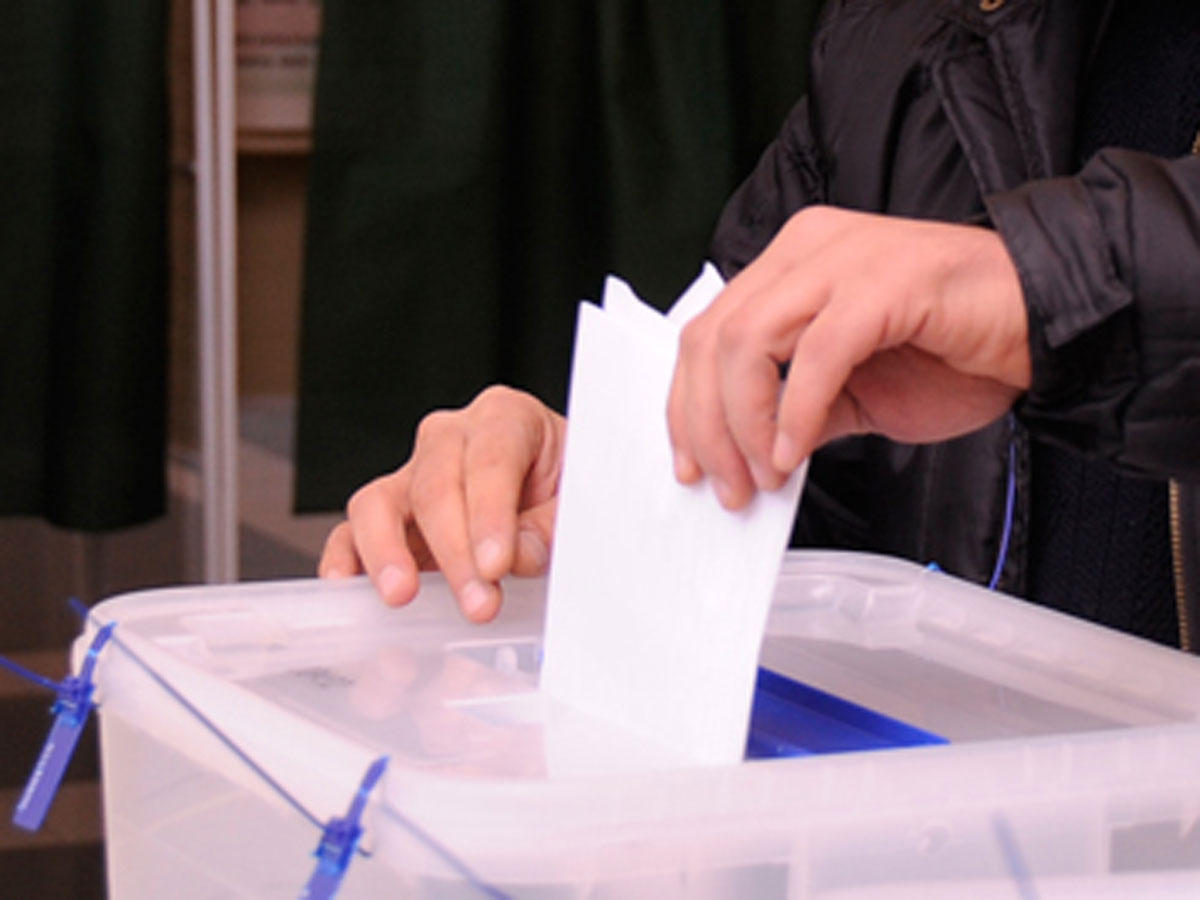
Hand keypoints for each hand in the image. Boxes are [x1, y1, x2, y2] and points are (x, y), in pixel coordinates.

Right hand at [319, 386, 565, 621]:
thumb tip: (516, 557)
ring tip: (403, 594)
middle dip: (455, 551)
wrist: (556, 491)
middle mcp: (451, 438)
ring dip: (388, 552)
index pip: (490, 458)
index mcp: (505, 417)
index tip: (497, 564)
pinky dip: (348, 558)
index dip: (490, 514)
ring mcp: (413, 475)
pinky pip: (353, 530)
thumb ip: (550, 527)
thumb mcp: (577, 499)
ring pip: (378, 501)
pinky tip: (350, 587)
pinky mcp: (390, 516)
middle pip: (436, 486)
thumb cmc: (566, 487)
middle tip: (478, 603)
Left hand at [667, 206, 1031, 507]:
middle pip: (713, 337)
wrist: (1046, 330)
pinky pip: (817, 351)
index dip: (686, 405)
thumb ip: (796, 415)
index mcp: (791, 266)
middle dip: (705, 424)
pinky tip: (795, 452)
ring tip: (763, 475)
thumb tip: (749, 455)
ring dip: (742, 422)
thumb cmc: (957, 352)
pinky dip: (797, 410)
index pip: (707, 332)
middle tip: (726, 485)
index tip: (691, 465)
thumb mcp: (853, 396)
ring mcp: (845, 257)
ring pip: (748, 339)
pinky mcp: (887, 280)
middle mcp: (807, 250)